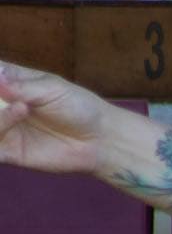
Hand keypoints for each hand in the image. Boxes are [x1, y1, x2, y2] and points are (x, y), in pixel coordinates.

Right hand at [0, 62, 111, 176]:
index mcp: (7, 81)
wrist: (100, 140)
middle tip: (17, 104)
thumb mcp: (50, 89)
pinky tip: (10, 125)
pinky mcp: (8, 152)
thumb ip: (20, 86)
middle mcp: (0, 105)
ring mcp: (2, 128)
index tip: (2, 86)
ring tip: (22, 109)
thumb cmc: (79, 107)